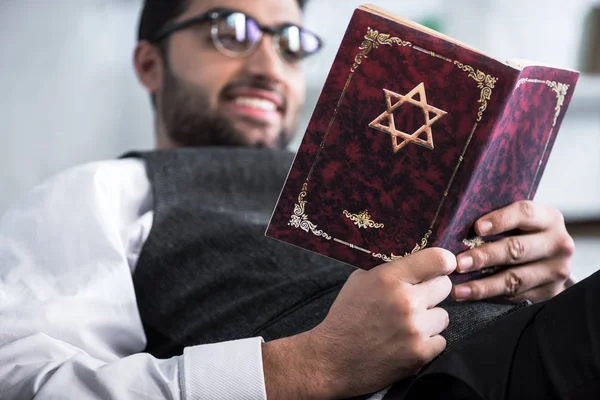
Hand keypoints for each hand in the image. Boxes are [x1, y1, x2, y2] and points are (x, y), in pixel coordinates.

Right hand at [262, 248, 455, 399]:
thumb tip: (414, 261)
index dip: (444, 262)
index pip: (438, 259)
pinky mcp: (420, 353)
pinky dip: (427, 343)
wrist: (332, 359)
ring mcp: (415, 328)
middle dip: (431, 292)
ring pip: (443, 315)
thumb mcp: (359, 281)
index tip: (442, 266)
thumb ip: (388, 270)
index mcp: (389, 278)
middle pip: (445, 286)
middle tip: (416, 299)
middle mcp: (406, 301)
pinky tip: (407, 342)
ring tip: (407, 325)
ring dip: (429, 320)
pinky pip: (440, 341)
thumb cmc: (345, 317)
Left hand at [453, 200, 574, 302]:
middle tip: (458, 263)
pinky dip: (490, 297)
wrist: (551, 260)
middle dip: (484, 257)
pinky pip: (516, 296)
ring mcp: (556, 271)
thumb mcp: (519, 220)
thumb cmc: (524, 233)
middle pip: (517, 249)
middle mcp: (558, 244)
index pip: (525, 213)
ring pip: (515, 279)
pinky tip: (471, 296)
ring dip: (483, 285)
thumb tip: (458, 224)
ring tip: (458, 289)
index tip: (477, 228)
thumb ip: (497, 218)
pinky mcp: (549, 293)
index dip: (500, 220)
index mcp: (549, 218)